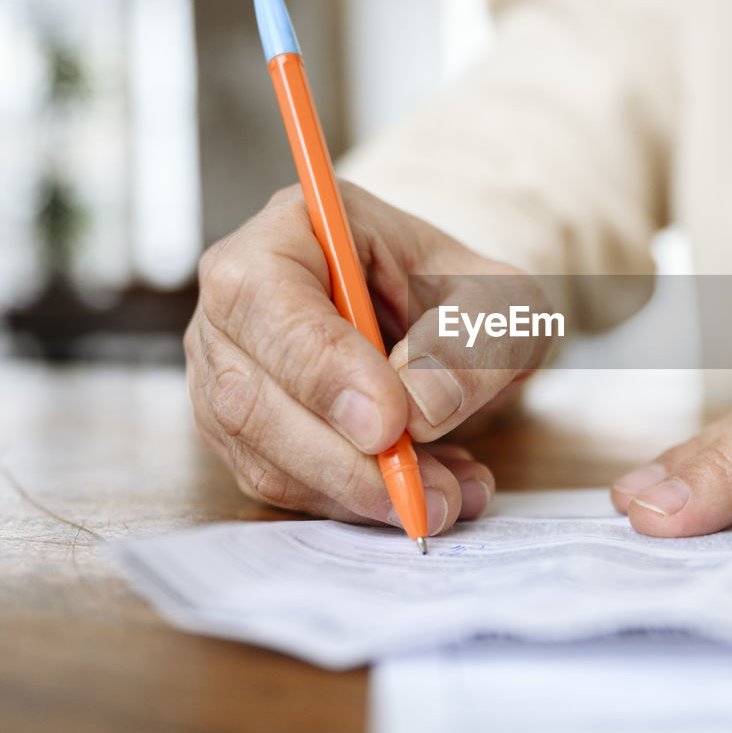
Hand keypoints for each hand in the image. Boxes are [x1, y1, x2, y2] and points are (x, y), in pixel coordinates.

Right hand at [185, 182, 546, 532]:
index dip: (321, 366)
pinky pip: (281, 485)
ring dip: (357, 491)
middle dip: (344, 458)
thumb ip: (471, 342)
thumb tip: (422, 406)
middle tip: (428, 491)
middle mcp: (241, 297)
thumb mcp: (502, 303)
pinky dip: (355, 504)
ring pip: (261, 452)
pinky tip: (425, 491)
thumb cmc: (468, 297)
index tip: (389, 423)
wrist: (456, 327)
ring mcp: (229, 366)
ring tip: (446, 495)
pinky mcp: (243, 430)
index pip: (266, 295)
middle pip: (248, 391)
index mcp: (296, 227)